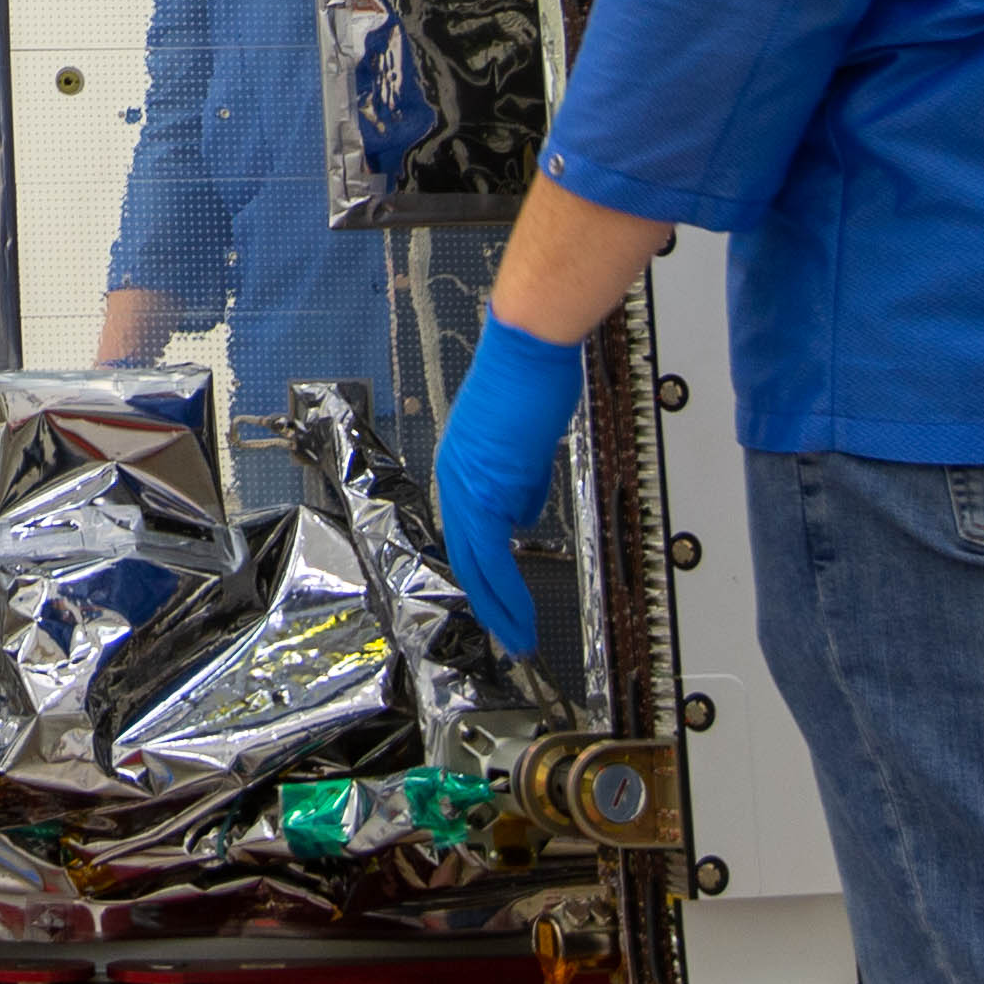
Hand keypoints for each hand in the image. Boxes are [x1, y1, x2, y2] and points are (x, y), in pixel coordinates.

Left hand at [430, 313, 587, 663]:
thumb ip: (519, 485)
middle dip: (486, 603)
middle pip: (462, 556)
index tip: (495, 603)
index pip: (465, 535)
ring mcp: (468, 481)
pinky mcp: (486, 482)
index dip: (480, 574)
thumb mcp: (521, 444)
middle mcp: (456, 477)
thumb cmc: (528, 380)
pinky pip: (488, 549)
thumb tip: (522, 515)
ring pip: (473, 560)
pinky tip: (517, 606)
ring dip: (497, 602)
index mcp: (461, 467)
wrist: (528, 347)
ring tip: (516, 634)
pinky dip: (504, 584)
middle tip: (507, 635)